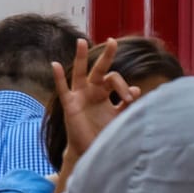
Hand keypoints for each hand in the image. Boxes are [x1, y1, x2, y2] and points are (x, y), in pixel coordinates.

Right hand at [51, 40, 137, 179]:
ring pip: (80, 72)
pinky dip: (58, 77)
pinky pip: (62, 88)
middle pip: (100, 69)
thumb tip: (138, 89)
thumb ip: (127, 104)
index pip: (114, 80)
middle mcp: (92, 91)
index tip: (130, 99)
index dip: (123, 86)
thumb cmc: (105, 134)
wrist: (91, 150)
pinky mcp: (69, 104)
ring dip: (81, 57)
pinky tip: (55, 65)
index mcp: (105, 93)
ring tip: (81, 42)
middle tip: (113, 42)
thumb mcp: (119, 117)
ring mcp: (79, 96)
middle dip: (107, 55)